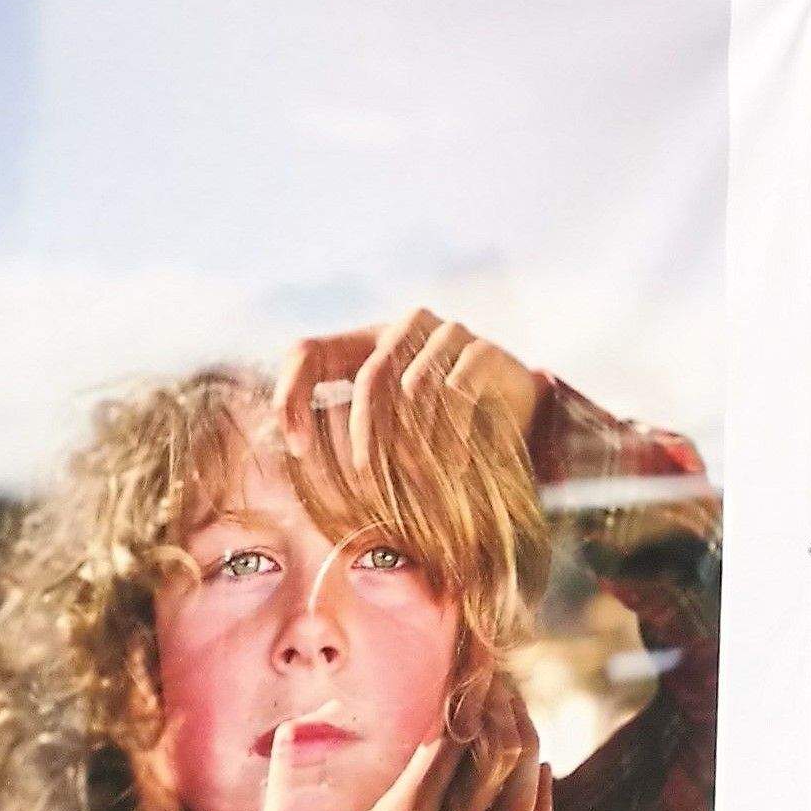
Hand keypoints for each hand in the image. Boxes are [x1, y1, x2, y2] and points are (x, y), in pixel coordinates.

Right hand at [236, 686, 550, 810]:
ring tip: (517, 711)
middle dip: (499, 707)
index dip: (466, 693)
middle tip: (494, 675)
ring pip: (518, 800)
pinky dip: (540, 810)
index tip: (468, 661)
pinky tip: (543, 775)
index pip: (451, 738)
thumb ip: (290, 765)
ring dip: (525, 748)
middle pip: (493, 760)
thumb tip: (313, 712)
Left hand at [279, 310, 547, 475]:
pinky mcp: (484, 350)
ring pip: (415, 388)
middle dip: (367, 437)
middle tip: (369, 483)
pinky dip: (451, 436)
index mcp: (367, 341)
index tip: (297, 448)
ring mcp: (448, 333)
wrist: (519, 418)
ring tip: (420, 483)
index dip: (292, 395)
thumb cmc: (440, 428)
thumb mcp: (389, 432)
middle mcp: (405, 327)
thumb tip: (295, 450)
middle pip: (370, 378)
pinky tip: (456, 467)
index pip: (307, 352)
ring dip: (416, 443)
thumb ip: (347, 433)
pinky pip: (457, 392)